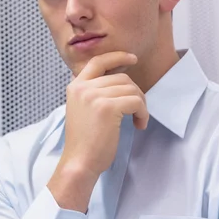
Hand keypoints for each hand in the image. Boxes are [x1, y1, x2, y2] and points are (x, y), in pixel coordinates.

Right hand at [47, 51, 148, 211]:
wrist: (79, 161)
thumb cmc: (84, 141)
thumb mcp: (83, 109)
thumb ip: (93, 92)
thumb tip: (119, 79)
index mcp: (75, 87)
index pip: (97, 61)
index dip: (116, 56)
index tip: (132, 59)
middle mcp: (83, 88)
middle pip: (121, 77)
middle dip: (135, 93)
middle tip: (137, 111)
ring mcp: (94, 96)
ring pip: (131, 89)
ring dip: (140, 105)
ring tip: (137, 121)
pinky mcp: (107, 107)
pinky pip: (136, 101)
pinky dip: (143, 113)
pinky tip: (138, 125)